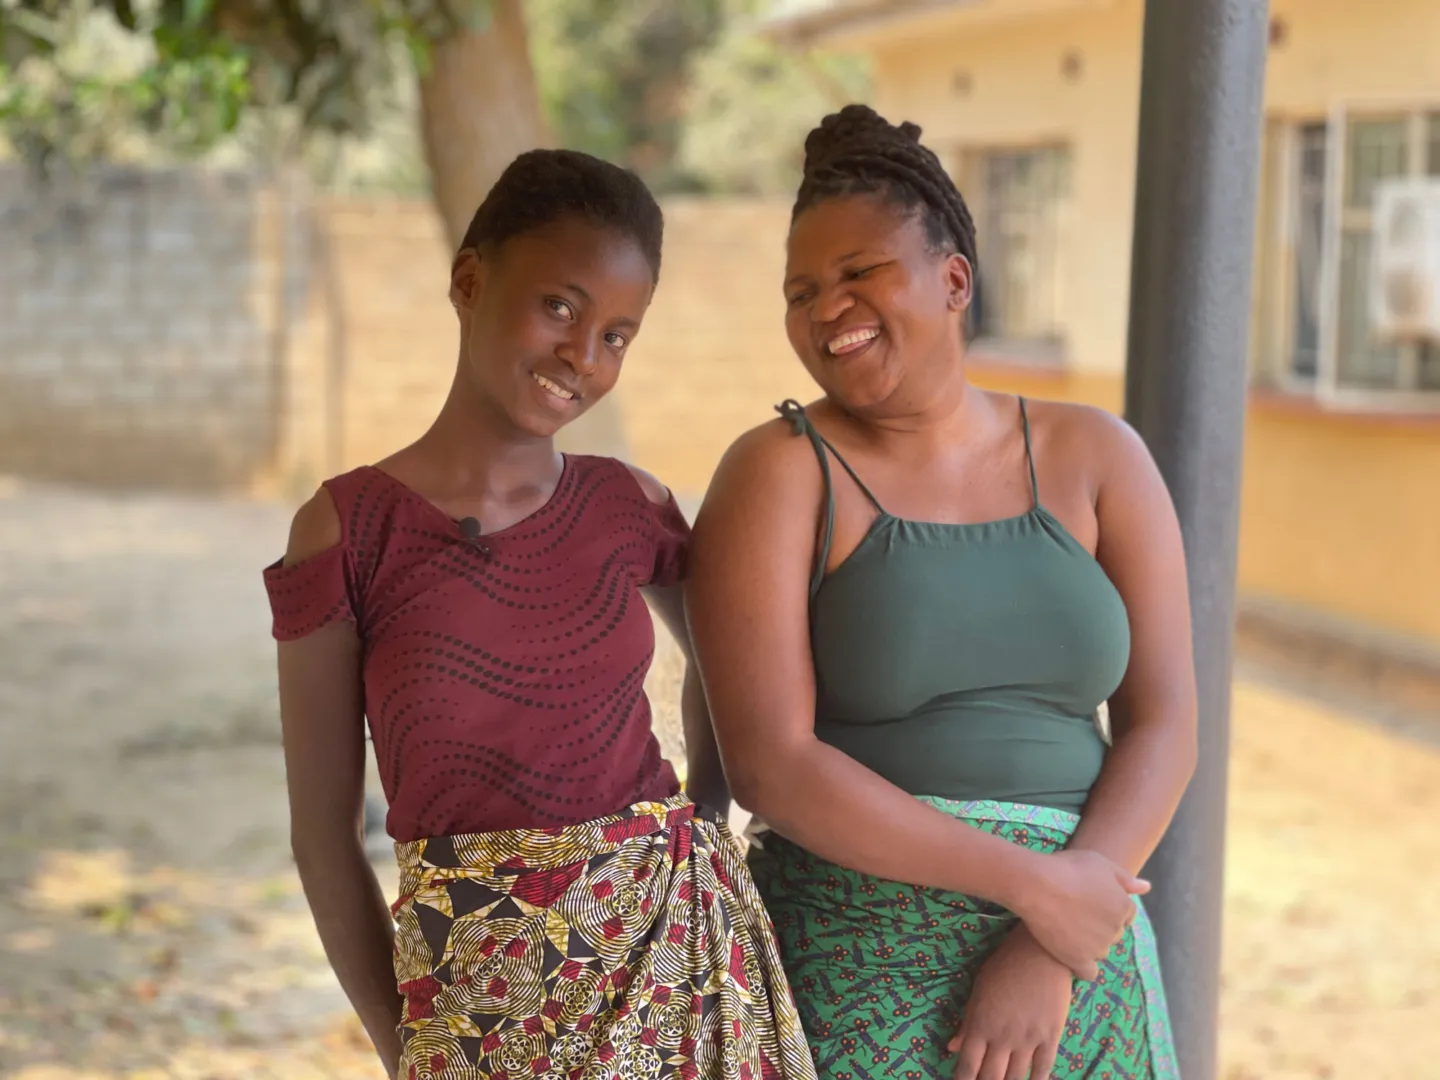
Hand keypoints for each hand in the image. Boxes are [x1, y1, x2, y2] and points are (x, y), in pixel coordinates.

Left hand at [948, 926, 1072, 1079]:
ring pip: (1015, 1077)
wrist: (1040, 951)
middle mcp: (1002, 1037)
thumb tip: (952, 1047)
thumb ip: (967, 1023)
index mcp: (980, 1025)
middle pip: (991, 1077)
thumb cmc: (1004, 966)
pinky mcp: (1051, 1036)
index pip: (968, 1066)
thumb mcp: (978, 991)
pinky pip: (1043, 1069)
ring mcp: (1028, 1039)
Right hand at [1013, 849, 1145, 979]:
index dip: (1108, 908)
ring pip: (1100, 951)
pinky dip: (1082, 967)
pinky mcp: (1079, 960)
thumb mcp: (1100, 863)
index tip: (1089, 902)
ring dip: (1090, 945)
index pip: (1126, 915)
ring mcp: (1098, 947)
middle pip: (1113, 934)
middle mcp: (1116, 929)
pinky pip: (1088, 973)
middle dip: (1100, 926)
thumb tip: (1147, 887)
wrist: (1037, 884)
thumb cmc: (1068, 867)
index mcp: (1124, 906)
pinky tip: (1070, 955)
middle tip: (1075, 912)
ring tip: (1067, 929)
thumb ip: (1125, 879)